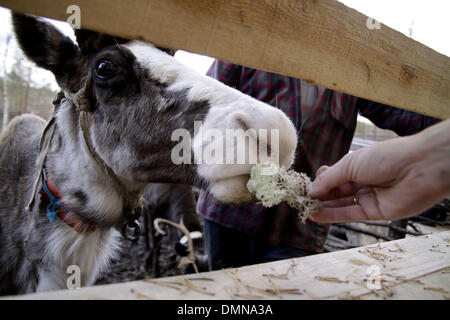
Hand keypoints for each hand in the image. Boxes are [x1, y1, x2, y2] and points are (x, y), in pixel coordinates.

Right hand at [307, 119, 449, 222]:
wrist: (418, 168)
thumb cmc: (385, 158)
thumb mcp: (350, 164)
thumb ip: (329, 180)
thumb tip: (310, 190)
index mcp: (357, 166)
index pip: (333, 176)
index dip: (319, 182)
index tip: (305, 188)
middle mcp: (362, 181)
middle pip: (335, 191)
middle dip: (319, 195)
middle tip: (301, 201)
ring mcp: (368, 197)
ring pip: (341, 204)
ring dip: (323, 207)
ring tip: (305, 209)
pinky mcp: (374, 213)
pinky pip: (350, 215)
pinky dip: (333, 216)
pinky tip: (317, 215)